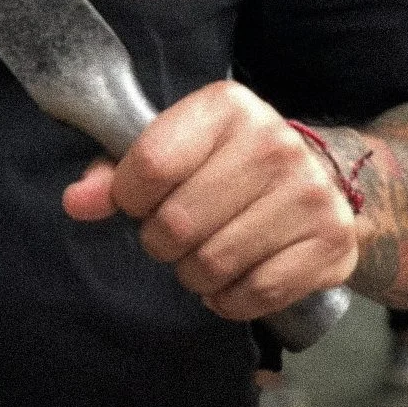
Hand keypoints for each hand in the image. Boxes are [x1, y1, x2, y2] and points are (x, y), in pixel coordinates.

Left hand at [62, 80, 357, 319]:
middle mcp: (273, 143)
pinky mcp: (331, 243)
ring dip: (194, 275)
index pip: (151, 164)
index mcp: (226, 107)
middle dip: (160, 243)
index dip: (129, 197)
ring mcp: (309, 193)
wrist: (323, 175)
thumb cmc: (227, 162)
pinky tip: (232, 278)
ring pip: (213, 264)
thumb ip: (118, 171)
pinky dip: (230, 299)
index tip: (137, 203)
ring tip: (201, 257)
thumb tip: (76, 203)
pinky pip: (256, 294)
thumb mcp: (175, 146)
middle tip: (171, 237)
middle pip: (178, 222)